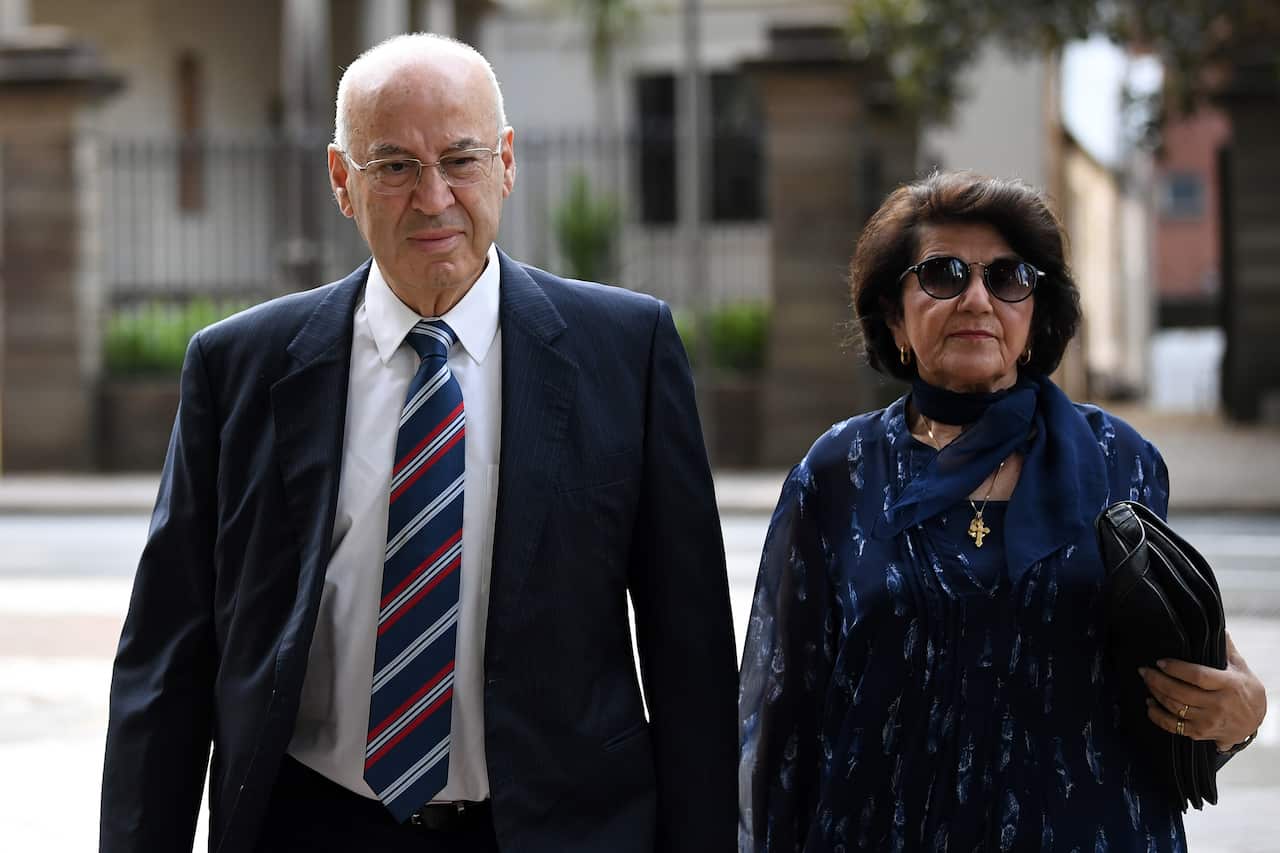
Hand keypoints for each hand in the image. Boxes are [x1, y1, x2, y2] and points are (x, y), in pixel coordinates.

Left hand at [1139, 632, 1266, 751]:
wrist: (1255, 722)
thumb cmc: (1246, 690)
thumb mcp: (1241, 668)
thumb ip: (1227, 648)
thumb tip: (1217, 627)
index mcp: (1228, 685)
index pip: (1198, 676)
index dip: (1176, 669)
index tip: (1160, 662)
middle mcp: (1218, 704)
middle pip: (1180, 693)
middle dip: (1157, 680)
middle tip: (1144, 670)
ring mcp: (1209, 721)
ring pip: (1174, 708)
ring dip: (1155, 694)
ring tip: (1146, 682)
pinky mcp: (1200, 733)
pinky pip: (1173, 726)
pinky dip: (1158, 716)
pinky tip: (1150, 704)